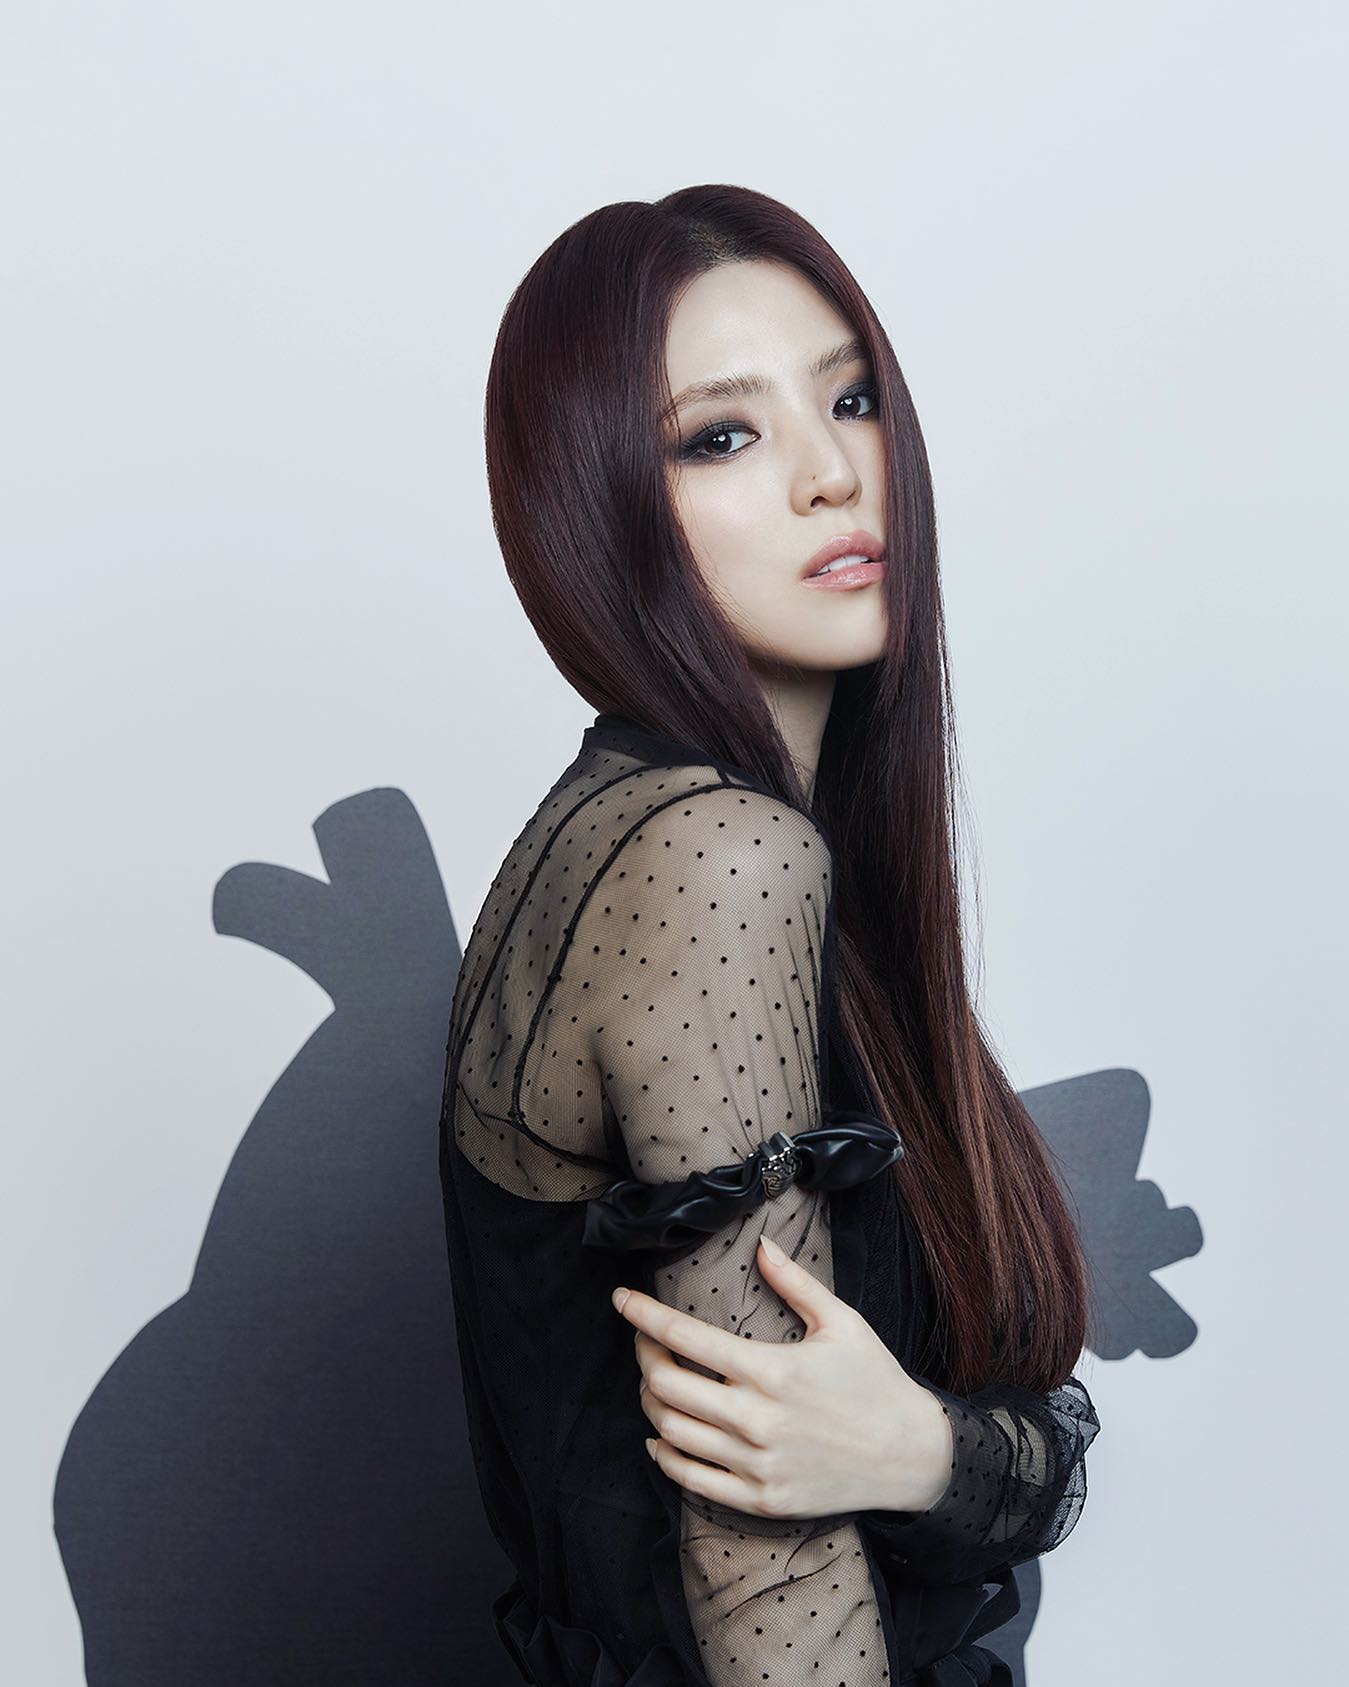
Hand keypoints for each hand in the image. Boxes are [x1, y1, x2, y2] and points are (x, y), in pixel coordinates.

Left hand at [610, 1233, 954, 1521]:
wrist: (909, 1456)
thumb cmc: (875, 1381)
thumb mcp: (842, 1322)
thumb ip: (795, 1281)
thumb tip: (760, 1243)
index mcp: (771, 1370)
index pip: (686, 1337)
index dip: (644, 1315)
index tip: (620, 1299)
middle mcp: (756, 1419)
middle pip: (665, 1385)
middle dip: (644, 1356)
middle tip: (646, 1341)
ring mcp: (755, 1464)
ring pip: (671, 1431)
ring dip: (651, 1401)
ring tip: (657, 1381)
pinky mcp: (760, 1498)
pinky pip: (691, 1479)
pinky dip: (664, 1454)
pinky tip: (661, 1435)